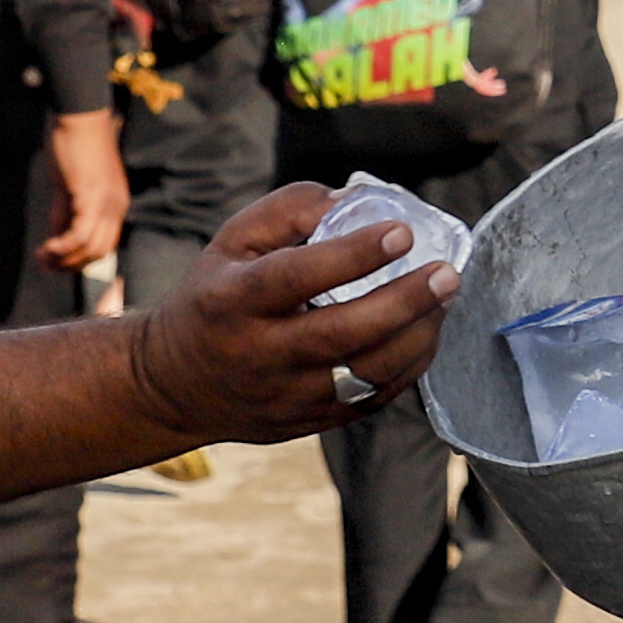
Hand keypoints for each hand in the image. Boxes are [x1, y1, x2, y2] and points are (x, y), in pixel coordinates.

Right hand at [41, 108, 131, 276]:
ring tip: (43, 256)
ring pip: (91, 249)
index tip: (56, 261)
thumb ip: (66, 212)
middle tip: (46, 263)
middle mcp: (118, 206)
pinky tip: (46, 247)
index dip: (81, 259)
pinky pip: (80, 234)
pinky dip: (63, 247)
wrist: (80, 116)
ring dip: (64, 259)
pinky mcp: (91, 195)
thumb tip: (56, 239)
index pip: (105, 244)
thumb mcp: (71, 186)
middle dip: (72, 265)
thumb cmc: (74, 145)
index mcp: (118, 203)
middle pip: (100, 252)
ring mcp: (107, 202)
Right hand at [124, 182, 461, 443]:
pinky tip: (425, 332)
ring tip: (445, 299)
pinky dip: (408, 366)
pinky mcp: (309, 423)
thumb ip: (290, 212)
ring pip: (364, 375)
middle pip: (340, 335)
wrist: (176, 385)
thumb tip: (358, 199)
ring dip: (416, 336)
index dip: (352, 255)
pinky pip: (371, 399)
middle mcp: (259, 354)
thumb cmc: (215, 297)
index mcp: (232, 301)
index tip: (401, 232)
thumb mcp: (231, 242)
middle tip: (447, 273)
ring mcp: (286, 396)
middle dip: (403, 302)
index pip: (295, 277)